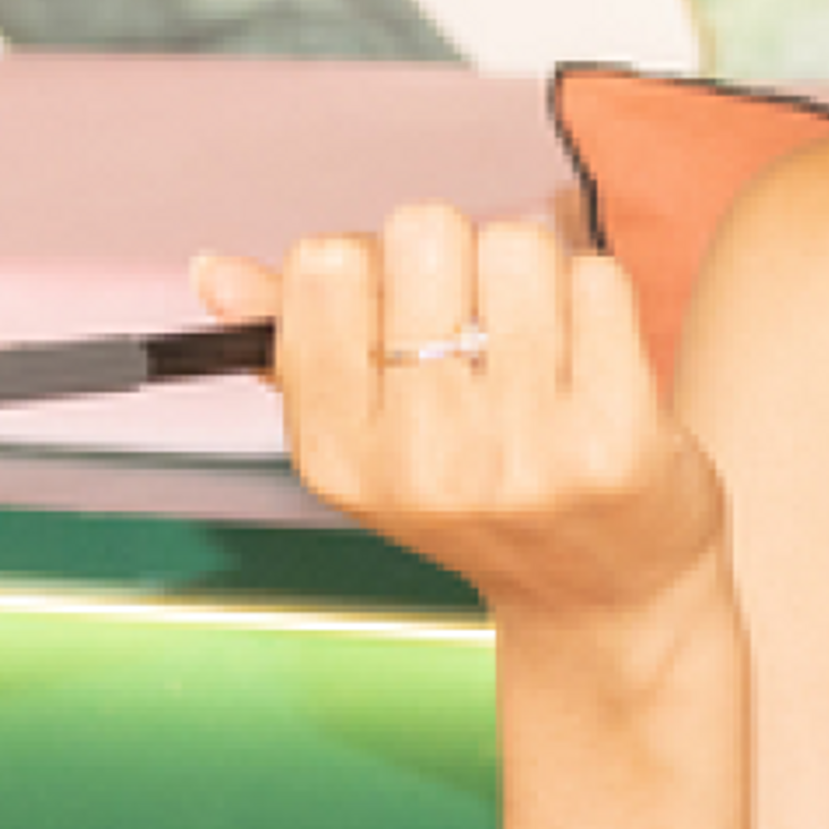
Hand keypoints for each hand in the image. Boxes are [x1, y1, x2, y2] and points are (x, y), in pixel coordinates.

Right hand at [193, 206, 726, 626]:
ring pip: (518, 245)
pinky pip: (597, 280)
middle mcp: (422, 461)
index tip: (407, 315)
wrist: (605, 596)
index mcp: (337, 454)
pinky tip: (595, 361)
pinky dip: (596, 297)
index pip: (324, 265)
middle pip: (425, 232)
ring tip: (542, 344)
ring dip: (534, 272)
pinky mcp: (615, 439)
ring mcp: (522, 454)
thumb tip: (213, 271)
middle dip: (458, 256)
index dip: (374, 263)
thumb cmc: (482, 493)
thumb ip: (294, 349)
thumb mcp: (374, 440)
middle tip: (485, 327)